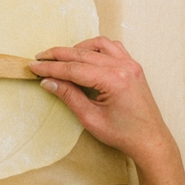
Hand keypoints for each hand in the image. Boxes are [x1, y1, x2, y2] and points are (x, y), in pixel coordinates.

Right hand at [29, 36, 173, 166]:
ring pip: (97, 45)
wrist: (150, 140)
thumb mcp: (90, 118)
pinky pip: (111, 47)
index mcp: (114, 80)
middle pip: (82, 54)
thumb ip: (68, 96)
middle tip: (39, 58)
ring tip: (60, 58)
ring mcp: (130, 64)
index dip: (51, 67)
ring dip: (76, 48)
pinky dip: (94, 48)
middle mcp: (123, 67)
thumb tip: (48, 82)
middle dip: (58, 55)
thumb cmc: (123, 134)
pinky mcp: (133, 66)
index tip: (34, 66)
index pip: (73, 69)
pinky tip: (84, 56)